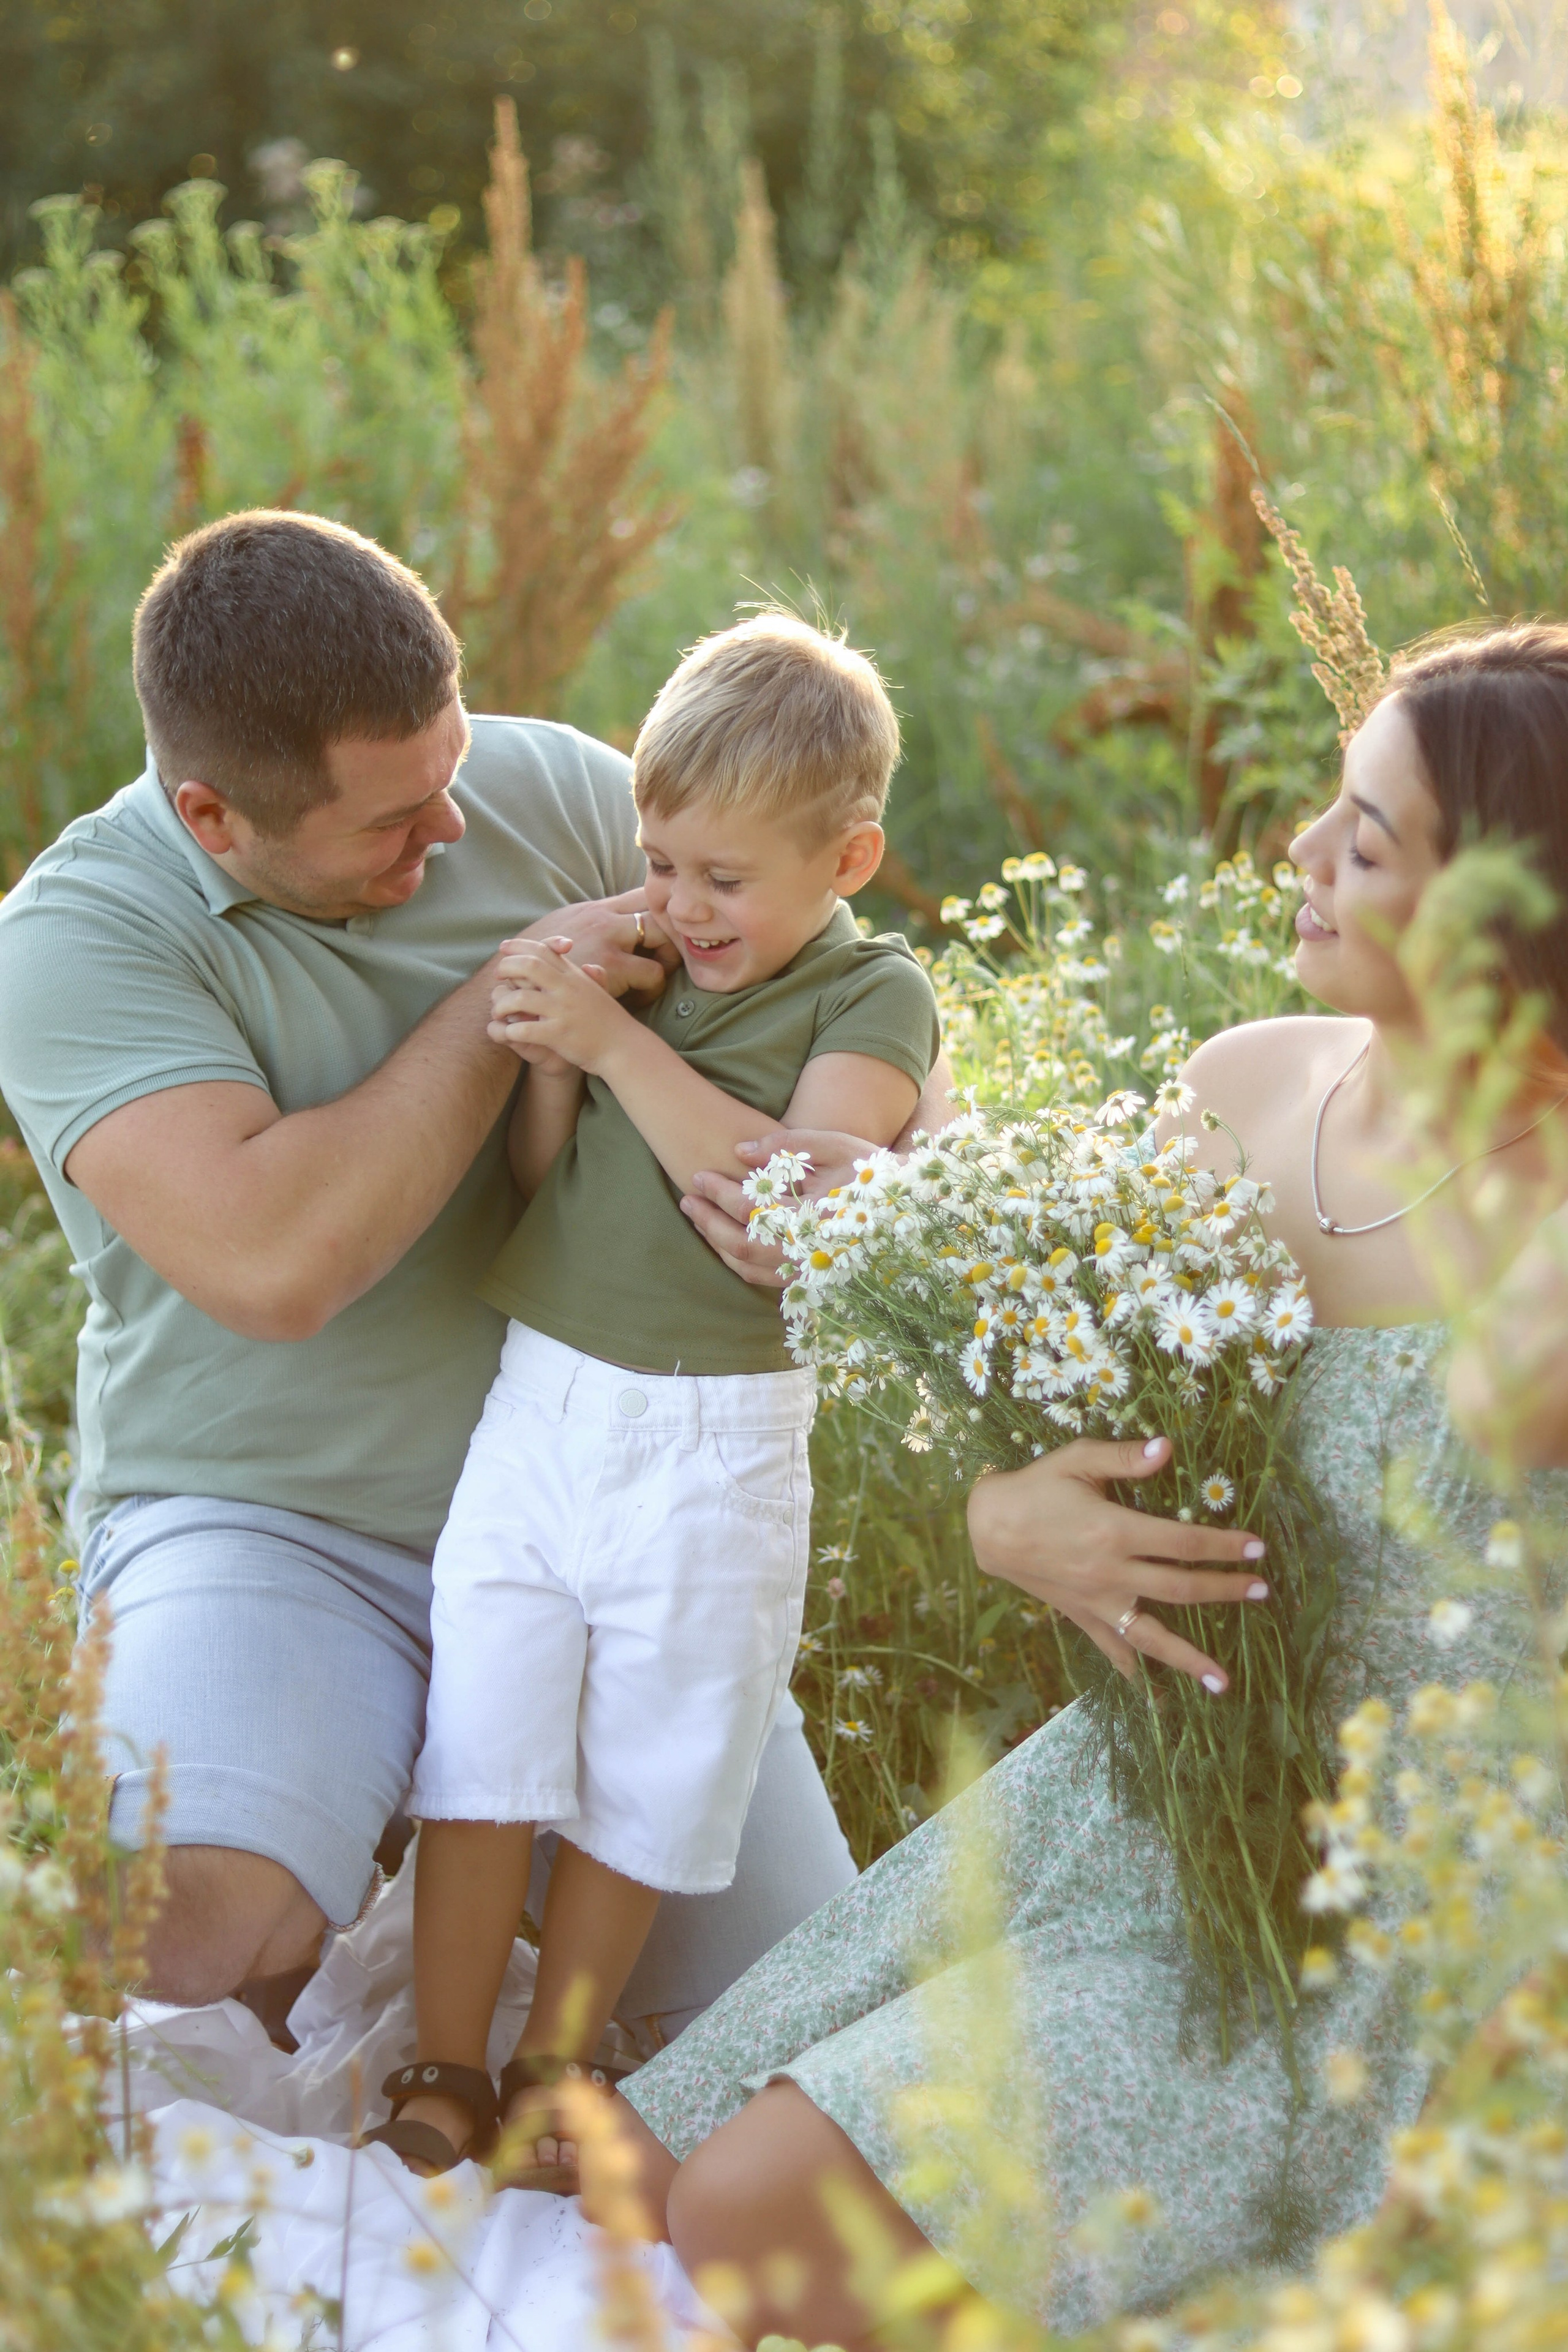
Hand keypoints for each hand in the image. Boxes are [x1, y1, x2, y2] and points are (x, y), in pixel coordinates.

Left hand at [489, 939, 630, 1072]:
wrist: (625, 1048)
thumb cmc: (611, 1023)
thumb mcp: (600, 994)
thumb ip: (591, 978)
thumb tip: (589, 966)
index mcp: (575, 976)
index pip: (543, 950)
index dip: (519, 946)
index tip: (503, 948)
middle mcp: (567, 989)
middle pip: (528, 965)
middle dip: (506, 968)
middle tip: (498, 978)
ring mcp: (562, 1011)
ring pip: (519, 998)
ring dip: (502, 1004)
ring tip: (498, 1012)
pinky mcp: (558, 1034)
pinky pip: (524, 1029)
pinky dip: (509, 1031)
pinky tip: (508, 1034)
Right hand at [501, 888, 678, 1001]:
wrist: (516, 986)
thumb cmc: (538, 964)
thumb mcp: (562, 932)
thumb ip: (588, 925)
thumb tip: (610, 921)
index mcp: (596, 909)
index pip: (642, 892)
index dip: (661, 907)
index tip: (668, 927)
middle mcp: (606, 919)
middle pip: (659, 907)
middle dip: (673, 928)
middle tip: (673, 952)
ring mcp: (609, 941)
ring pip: (665, 938)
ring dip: (668, 958)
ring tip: (657, 976)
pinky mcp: (611, 968)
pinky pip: (653, 975)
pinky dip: (653, 987)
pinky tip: (641, 997)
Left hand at [679, 1128, 877, 1287]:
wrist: (909, 1214)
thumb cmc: (871, 1175)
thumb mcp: (836, 1145)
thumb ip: (787, 1145)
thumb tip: (739, 1151)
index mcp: (812, 1218)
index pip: (749, 1208)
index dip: (718, 1192)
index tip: (699, 1175)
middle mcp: (806, 1251)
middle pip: (739, 1243)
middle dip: (707, 1221)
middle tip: (688, 1197)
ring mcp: (807, 1270)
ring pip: (746, 1267)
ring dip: (716, 1243)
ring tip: (698, 1217)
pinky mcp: (809, 1279)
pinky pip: (761, 1279)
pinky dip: (736, 1261)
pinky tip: (725, 1241)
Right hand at [966, 1435, 1270, 1692]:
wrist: (989, 1525)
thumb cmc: (1036, 1486)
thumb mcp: (1077, 1459)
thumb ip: (1124, 1457)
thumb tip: (1167, 1448)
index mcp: (1115, 1530)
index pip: (1184, 1542)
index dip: (1224, 1545)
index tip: (1257, 1548)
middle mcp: (1112, 1572)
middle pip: (1181, 1588)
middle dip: (1225, 1590)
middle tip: (1261, 1591)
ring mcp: (1097, 1600)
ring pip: (1152, 1636)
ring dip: (1190, 1658)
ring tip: (1224, 1681)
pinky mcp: (1081, 1615)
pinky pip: (1112, 1648)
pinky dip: (1133, 1672)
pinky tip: (1154, 1695)